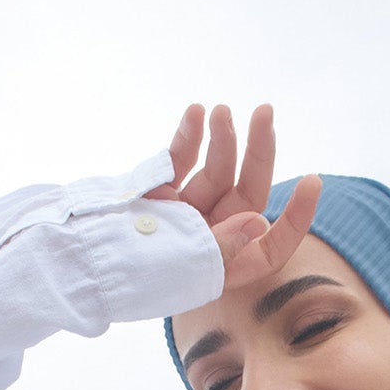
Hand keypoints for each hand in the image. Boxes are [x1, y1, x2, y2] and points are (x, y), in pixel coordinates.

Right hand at [145, 104, 320, 292]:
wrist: (77, 264)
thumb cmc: (135, 277)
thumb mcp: (184, 266)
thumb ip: (222, 245)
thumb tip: (258, 221)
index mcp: (227, 266)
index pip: (272, 244)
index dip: (296, 217)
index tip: (312, 182)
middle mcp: (212, 237)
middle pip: (246, 192)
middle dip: (258, 152)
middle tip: (265, 112)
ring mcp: (187, 212)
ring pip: (215, 169)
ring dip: (221, 139)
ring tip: (219, 112)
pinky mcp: (160, 192)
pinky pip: (181, 161)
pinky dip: (187, 138)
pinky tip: (196, 113)